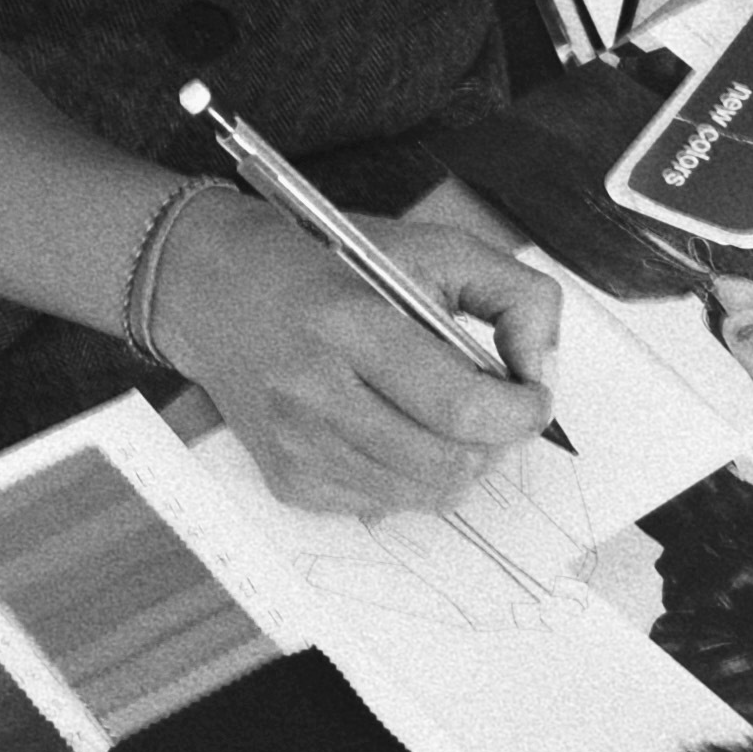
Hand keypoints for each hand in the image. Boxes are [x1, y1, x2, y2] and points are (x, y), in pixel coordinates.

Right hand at [153, 186, 562, 519]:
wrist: (210, 287)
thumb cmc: (325, 262)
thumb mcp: (431, 246)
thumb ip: (512, 295)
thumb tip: (542, 370)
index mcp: (351, 322)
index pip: (461, 405)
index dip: (520, 412)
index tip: (534, 396)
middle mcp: (315, 392)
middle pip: (448, 462)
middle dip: (494, 442)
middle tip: (494, 409)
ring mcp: (296, 445)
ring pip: (423, 494)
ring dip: (457, 463)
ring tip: (446, 417)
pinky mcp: (286, 479)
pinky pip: (383, 506)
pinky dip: (410, 478)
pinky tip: (395, 429)